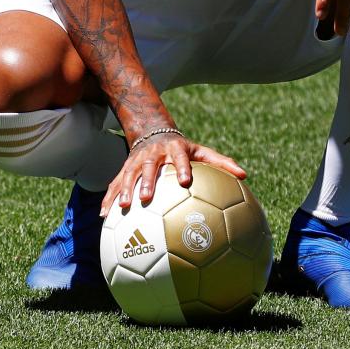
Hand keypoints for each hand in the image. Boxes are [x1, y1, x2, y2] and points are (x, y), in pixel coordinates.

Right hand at [100, 132, 246, 215]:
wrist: (153, 132)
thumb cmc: (183, 149)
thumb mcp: (201, 151)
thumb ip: (222, 163)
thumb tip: (245, 175)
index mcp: (174, 150)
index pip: (179, 158)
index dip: (181, 167)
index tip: (185, 181)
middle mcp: (154, 154)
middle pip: (149, 167)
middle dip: (146, 181)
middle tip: (146, 197)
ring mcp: (136, 161)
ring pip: (128, 175)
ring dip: (125, 190)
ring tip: (123, 207)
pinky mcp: (124, 169)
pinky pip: (114, 184)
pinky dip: (109, 198)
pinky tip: (104, 216)